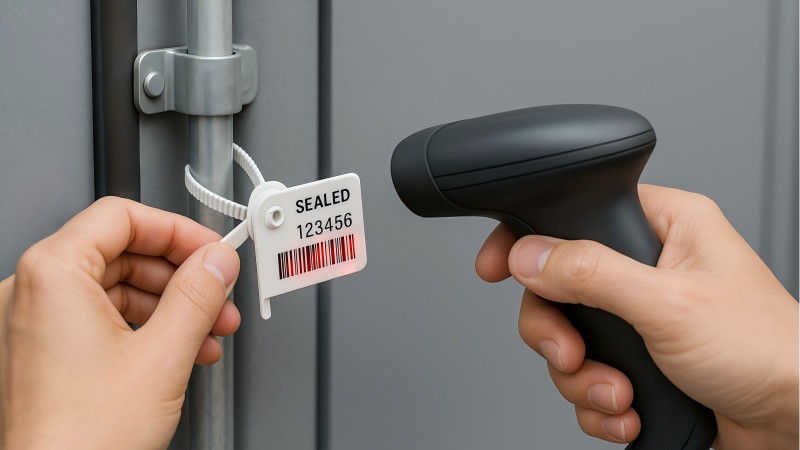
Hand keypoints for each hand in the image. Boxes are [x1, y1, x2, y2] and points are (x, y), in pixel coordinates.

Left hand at [0, 197, 241, 449]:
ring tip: (210, 331)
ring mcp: (37, 324)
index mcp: (53, 274)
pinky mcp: (47, 352)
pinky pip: (104, 319)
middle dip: (182, 277)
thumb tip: (218, 261)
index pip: (123, 217)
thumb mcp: (163, 356)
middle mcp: (34, 292)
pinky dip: (148, 329)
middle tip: (219, 294)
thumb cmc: (82, 440)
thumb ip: (198, 295)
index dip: (178, 231)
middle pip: (124, 253)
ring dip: (172, 307)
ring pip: (119, 288)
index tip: (211, 251)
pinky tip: (184, 349)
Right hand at [475, 185, 798, 448]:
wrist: (796, 423)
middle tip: (570, 353)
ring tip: (618, 394)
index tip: (496, 267)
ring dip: (583, 379)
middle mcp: (647, 268)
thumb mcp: (670, 304)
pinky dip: (599, 404)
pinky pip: (586, 377)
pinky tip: (630, 411)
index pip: (576, 214)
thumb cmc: (769, 351)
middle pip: (558, 287)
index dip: (529, 238)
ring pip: (568, 339)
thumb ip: (592, 274)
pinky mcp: (638, 362)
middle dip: (557, 333)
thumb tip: (530, 255)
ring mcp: (639, 319)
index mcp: (663, 227)